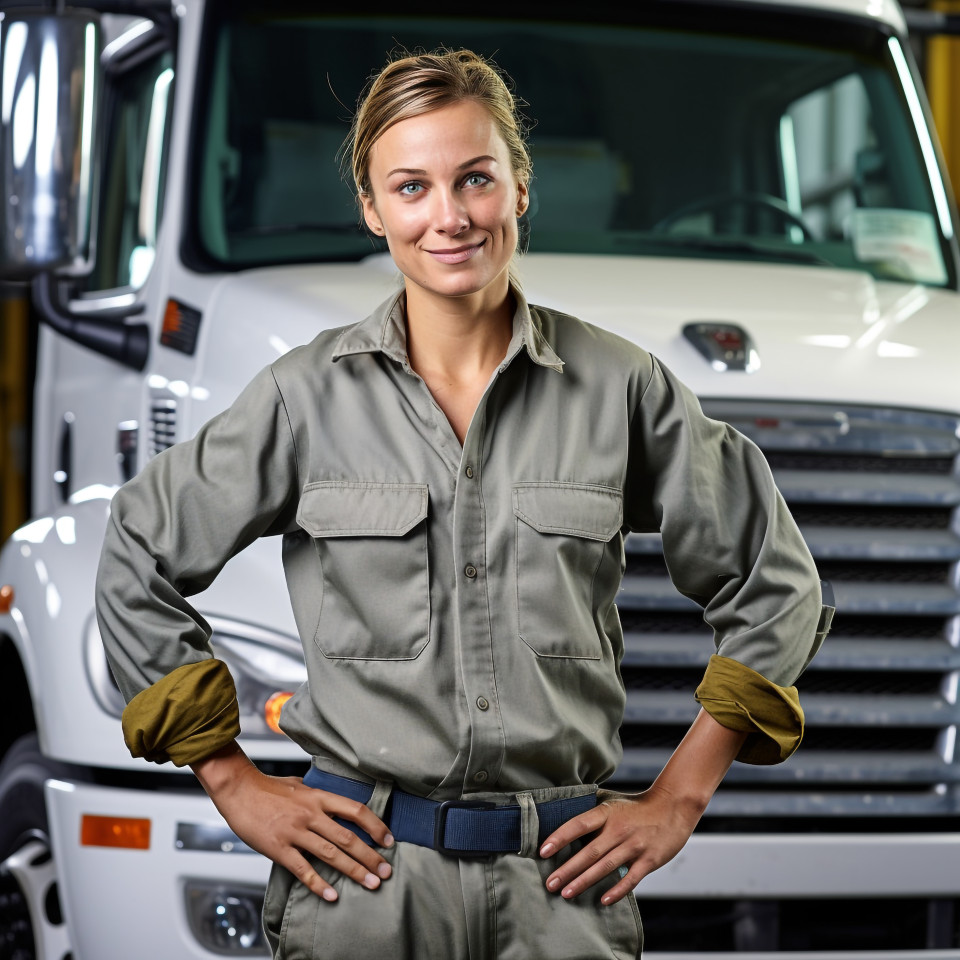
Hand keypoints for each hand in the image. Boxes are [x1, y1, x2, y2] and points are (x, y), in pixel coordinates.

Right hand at [192, 742, 392, 902]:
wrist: (239, 790)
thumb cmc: (268, 787)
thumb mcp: (301, 785)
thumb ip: (319, 797)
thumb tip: (335, 807)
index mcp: (319, 797)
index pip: (355, 811)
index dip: (375, 826)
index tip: (388, 840)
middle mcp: (311, 814)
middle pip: (348, 838)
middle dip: (371, 857)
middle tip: (386, 872)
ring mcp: (295, 832)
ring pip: (331, 855)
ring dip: (354, 871)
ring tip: (371, 884)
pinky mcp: (278, 848)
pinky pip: (303, 869)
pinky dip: (319, 884)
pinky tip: (332, 895)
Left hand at [539, 709, 748, 904]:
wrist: (673, 807)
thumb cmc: (636, 806)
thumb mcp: (611, 800)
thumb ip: (589, 808)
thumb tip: (560, 810)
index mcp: (607, 812)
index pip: (578, 825)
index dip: (560, 837)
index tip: (543, 851)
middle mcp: (619, 829)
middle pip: (589, 852)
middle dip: (567, 869)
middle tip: (550, 883)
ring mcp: (635, 845)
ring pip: (605, 867)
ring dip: (584, 881)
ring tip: (566, 893)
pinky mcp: (649, 860)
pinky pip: (630, 879)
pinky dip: (617, 890)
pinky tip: (602, 900)